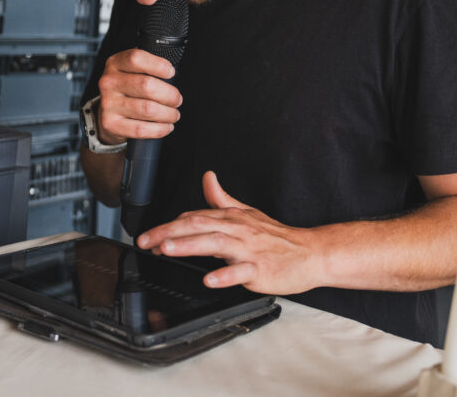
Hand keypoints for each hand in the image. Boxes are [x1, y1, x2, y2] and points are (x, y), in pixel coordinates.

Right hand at [96, 48, 182, 144]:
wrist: (108, 114)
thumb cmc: (129, 89)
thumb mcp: (133, 71)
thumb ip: (150, 66)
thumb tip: (173, 72)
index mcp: (115, 63)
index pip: (136, 58)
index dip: (158, 65)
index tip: (171, 73)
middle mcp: (109, 82)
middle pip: (147, 85)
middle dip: (170, 95)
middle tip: (177, 100)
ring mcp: (108, 104)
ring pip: (148, 109)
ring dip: (168, 114)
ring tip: (173, 114)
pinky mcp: (111, 124)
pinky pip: (141, 129)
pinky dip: (160, 129)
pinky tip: (166, 126)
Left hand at [136, 172, 323, 294]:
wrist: (311, 253)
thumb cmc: (278, 237)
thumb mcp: (247, 212)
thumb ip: (222, 198)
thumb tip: (207, 178)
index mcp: (232, 218)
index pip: (194, 217)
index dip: (169, 226)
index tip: (149, 236)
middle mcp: (237, 231)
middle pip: (198, 226)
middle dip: (168, 233)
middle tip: (145, 240)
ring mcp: (249, 250)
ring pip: (215, 243)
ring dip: (189, 245)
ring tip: (167, 249)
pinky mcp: (260, 269)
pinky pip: (241, 272)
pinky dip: (224, 275)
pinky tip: (209, 278)